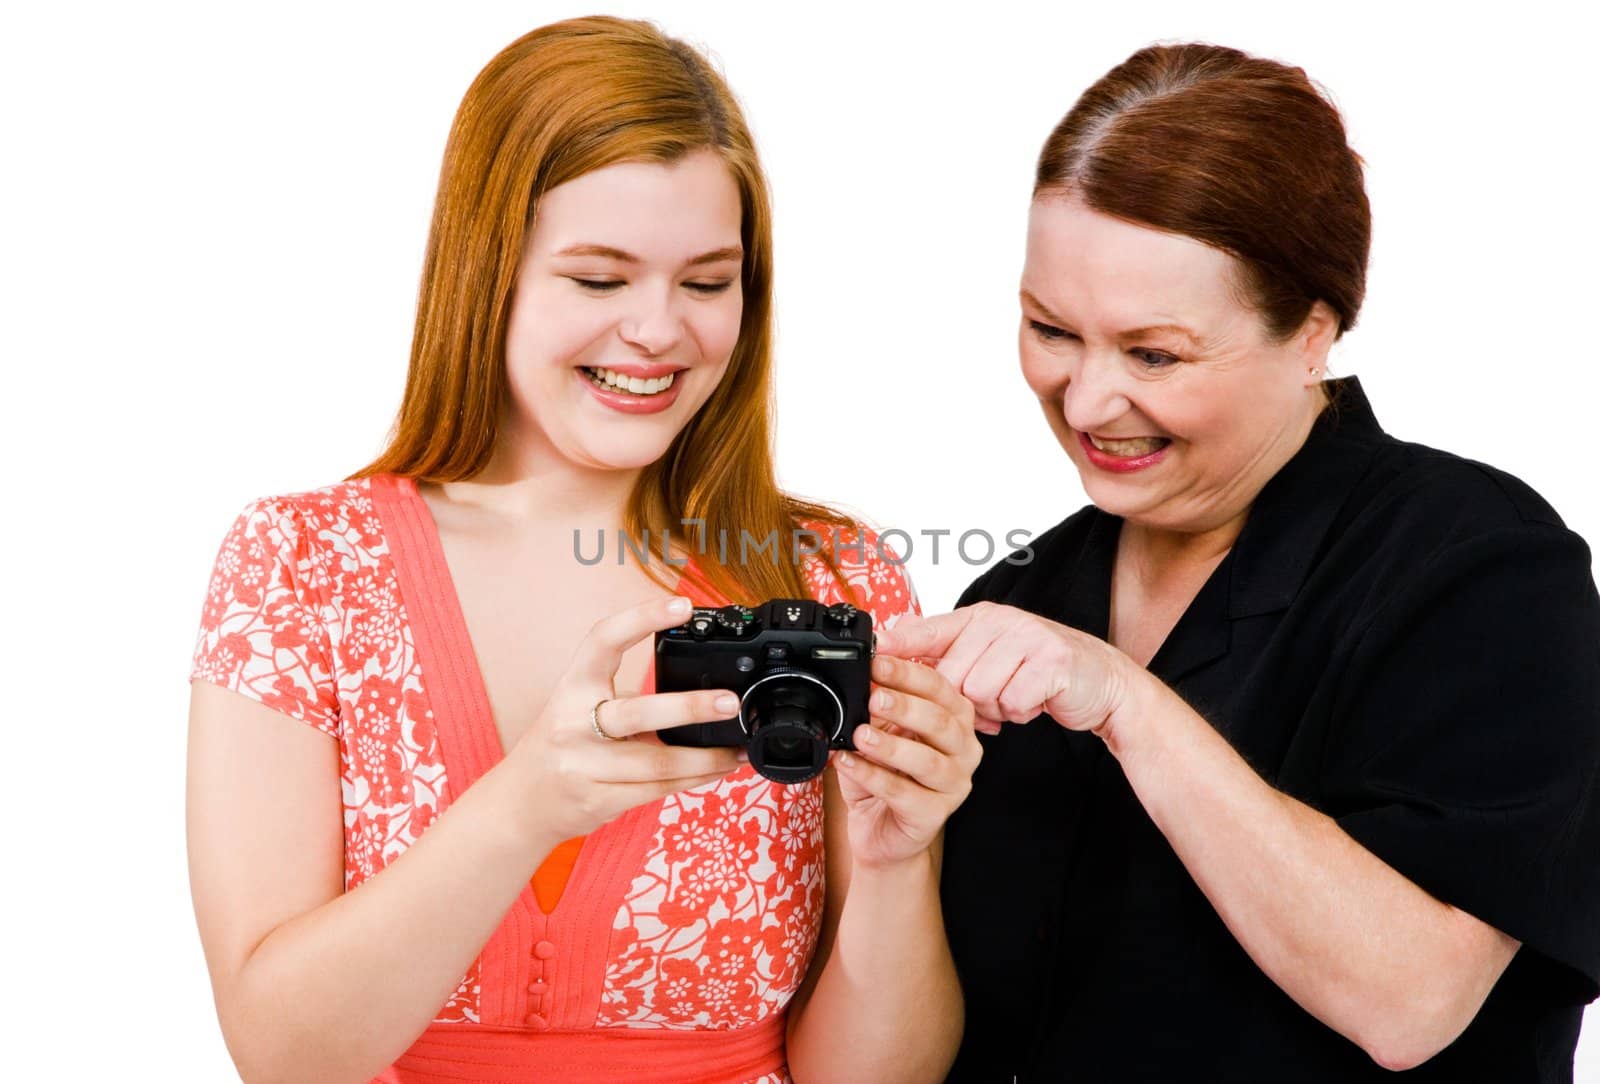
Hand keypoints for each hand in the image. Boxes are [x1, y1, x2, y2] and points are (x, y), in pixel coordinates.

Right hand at [505, 595, 745, 842]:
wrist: (521, 802)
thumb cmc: (563, 742)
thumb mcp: (579, 704)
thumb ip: (624, 692)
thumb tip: (699, 682)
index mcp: (573, 686)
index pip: (603, 639)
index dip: (642, 617)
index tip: (682, 605)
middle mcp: (573, 723)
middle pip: (638, 712)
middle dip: (691, 708)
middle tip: (731, 701)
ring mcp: (584, 766)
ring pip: (658, 764)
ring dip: (706, 758)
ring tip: (736, 748)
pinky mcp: (598, 801)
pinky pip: (656, 791)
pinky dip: (693, 780)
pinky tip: (715, 770)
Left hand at [833, 653, 981, 868]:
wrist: (881, 830)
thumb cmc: (885, 775)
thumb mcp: (879, 731)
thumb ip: (876, 708)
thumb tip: (861, 679)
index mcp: (955, 719)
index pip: (938, 688)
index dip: (907, 674)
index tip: (876, 663)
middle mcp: (963, 749)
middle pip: (940, 722)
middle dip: (904, 706)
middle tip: (873, 697)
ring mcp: (954, 784)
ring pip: (928, 761)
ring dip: (891, 745)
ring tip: (859, 735)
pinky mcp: (935, 815)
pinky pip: (905, 794)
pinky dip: (873, 776)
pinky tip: (849, 763)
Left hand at [876, 602, 1137, 737]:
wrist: (1101, 681)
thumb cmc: (1040, 670)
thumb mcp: (991, 653)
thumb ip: (948, 651)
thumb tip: (896, 643)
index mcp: (981, 617)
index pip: (930, 631)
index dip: (900, 647)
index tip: (871, 657)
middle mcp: (1001, 621)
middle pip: (951, 676)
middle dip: (966, 700)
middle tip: (991, 698)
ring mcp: (1027, 638)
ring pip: (980, 692)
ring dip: (995, 707)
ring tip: (1014, 697)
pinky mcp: (1050, 662)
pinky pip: (1012, 701)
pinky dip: (1020, 711)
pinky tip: (1033, 701)